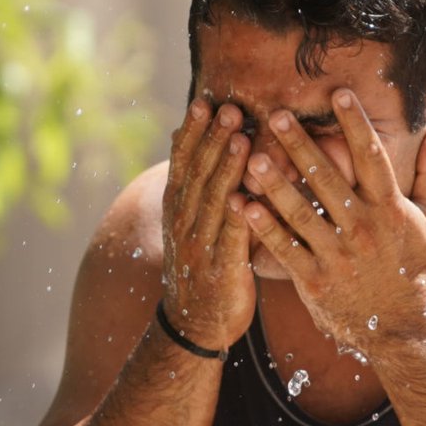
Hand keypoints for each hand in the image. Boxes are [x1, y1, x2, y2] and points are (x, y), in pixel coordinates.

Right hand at [160, 98, 255, 350]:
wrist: (194, 323)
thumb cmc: (201, 261)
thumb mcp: (189, 218)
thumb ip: (192, 179)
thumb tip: (180, 134)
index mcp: (177, 207)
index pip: (182, 162)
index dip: (192, 132)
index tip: (204, 102)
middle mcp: (183, 223)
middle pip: (198, 174)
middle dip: (213, 140)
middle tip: (228, 109)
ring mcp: (199, 247)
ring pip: (213, 202)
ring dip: (226, 169)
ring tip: (241, 139)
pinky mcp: (221, 271)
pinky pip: (231, 240)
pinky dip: (238, 219)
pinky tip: (248, 199)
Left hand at [240, 88, 425, 354]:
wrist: (400, 326)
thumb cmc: (411, 266)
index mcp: (390, 208)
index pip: (372, 158)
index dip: (356, 125)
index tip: (339, 94)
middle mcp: (363, 228)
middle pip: (329, 180)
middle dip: (302, 147)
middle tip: (278, 116)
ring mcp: (338, 255)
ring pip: (302, 213)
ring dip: (276, 184)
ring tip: (251, 158)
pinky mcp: (315, 280)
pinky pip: (285, 249)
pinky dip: (263, 227)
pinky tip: (242, 205)